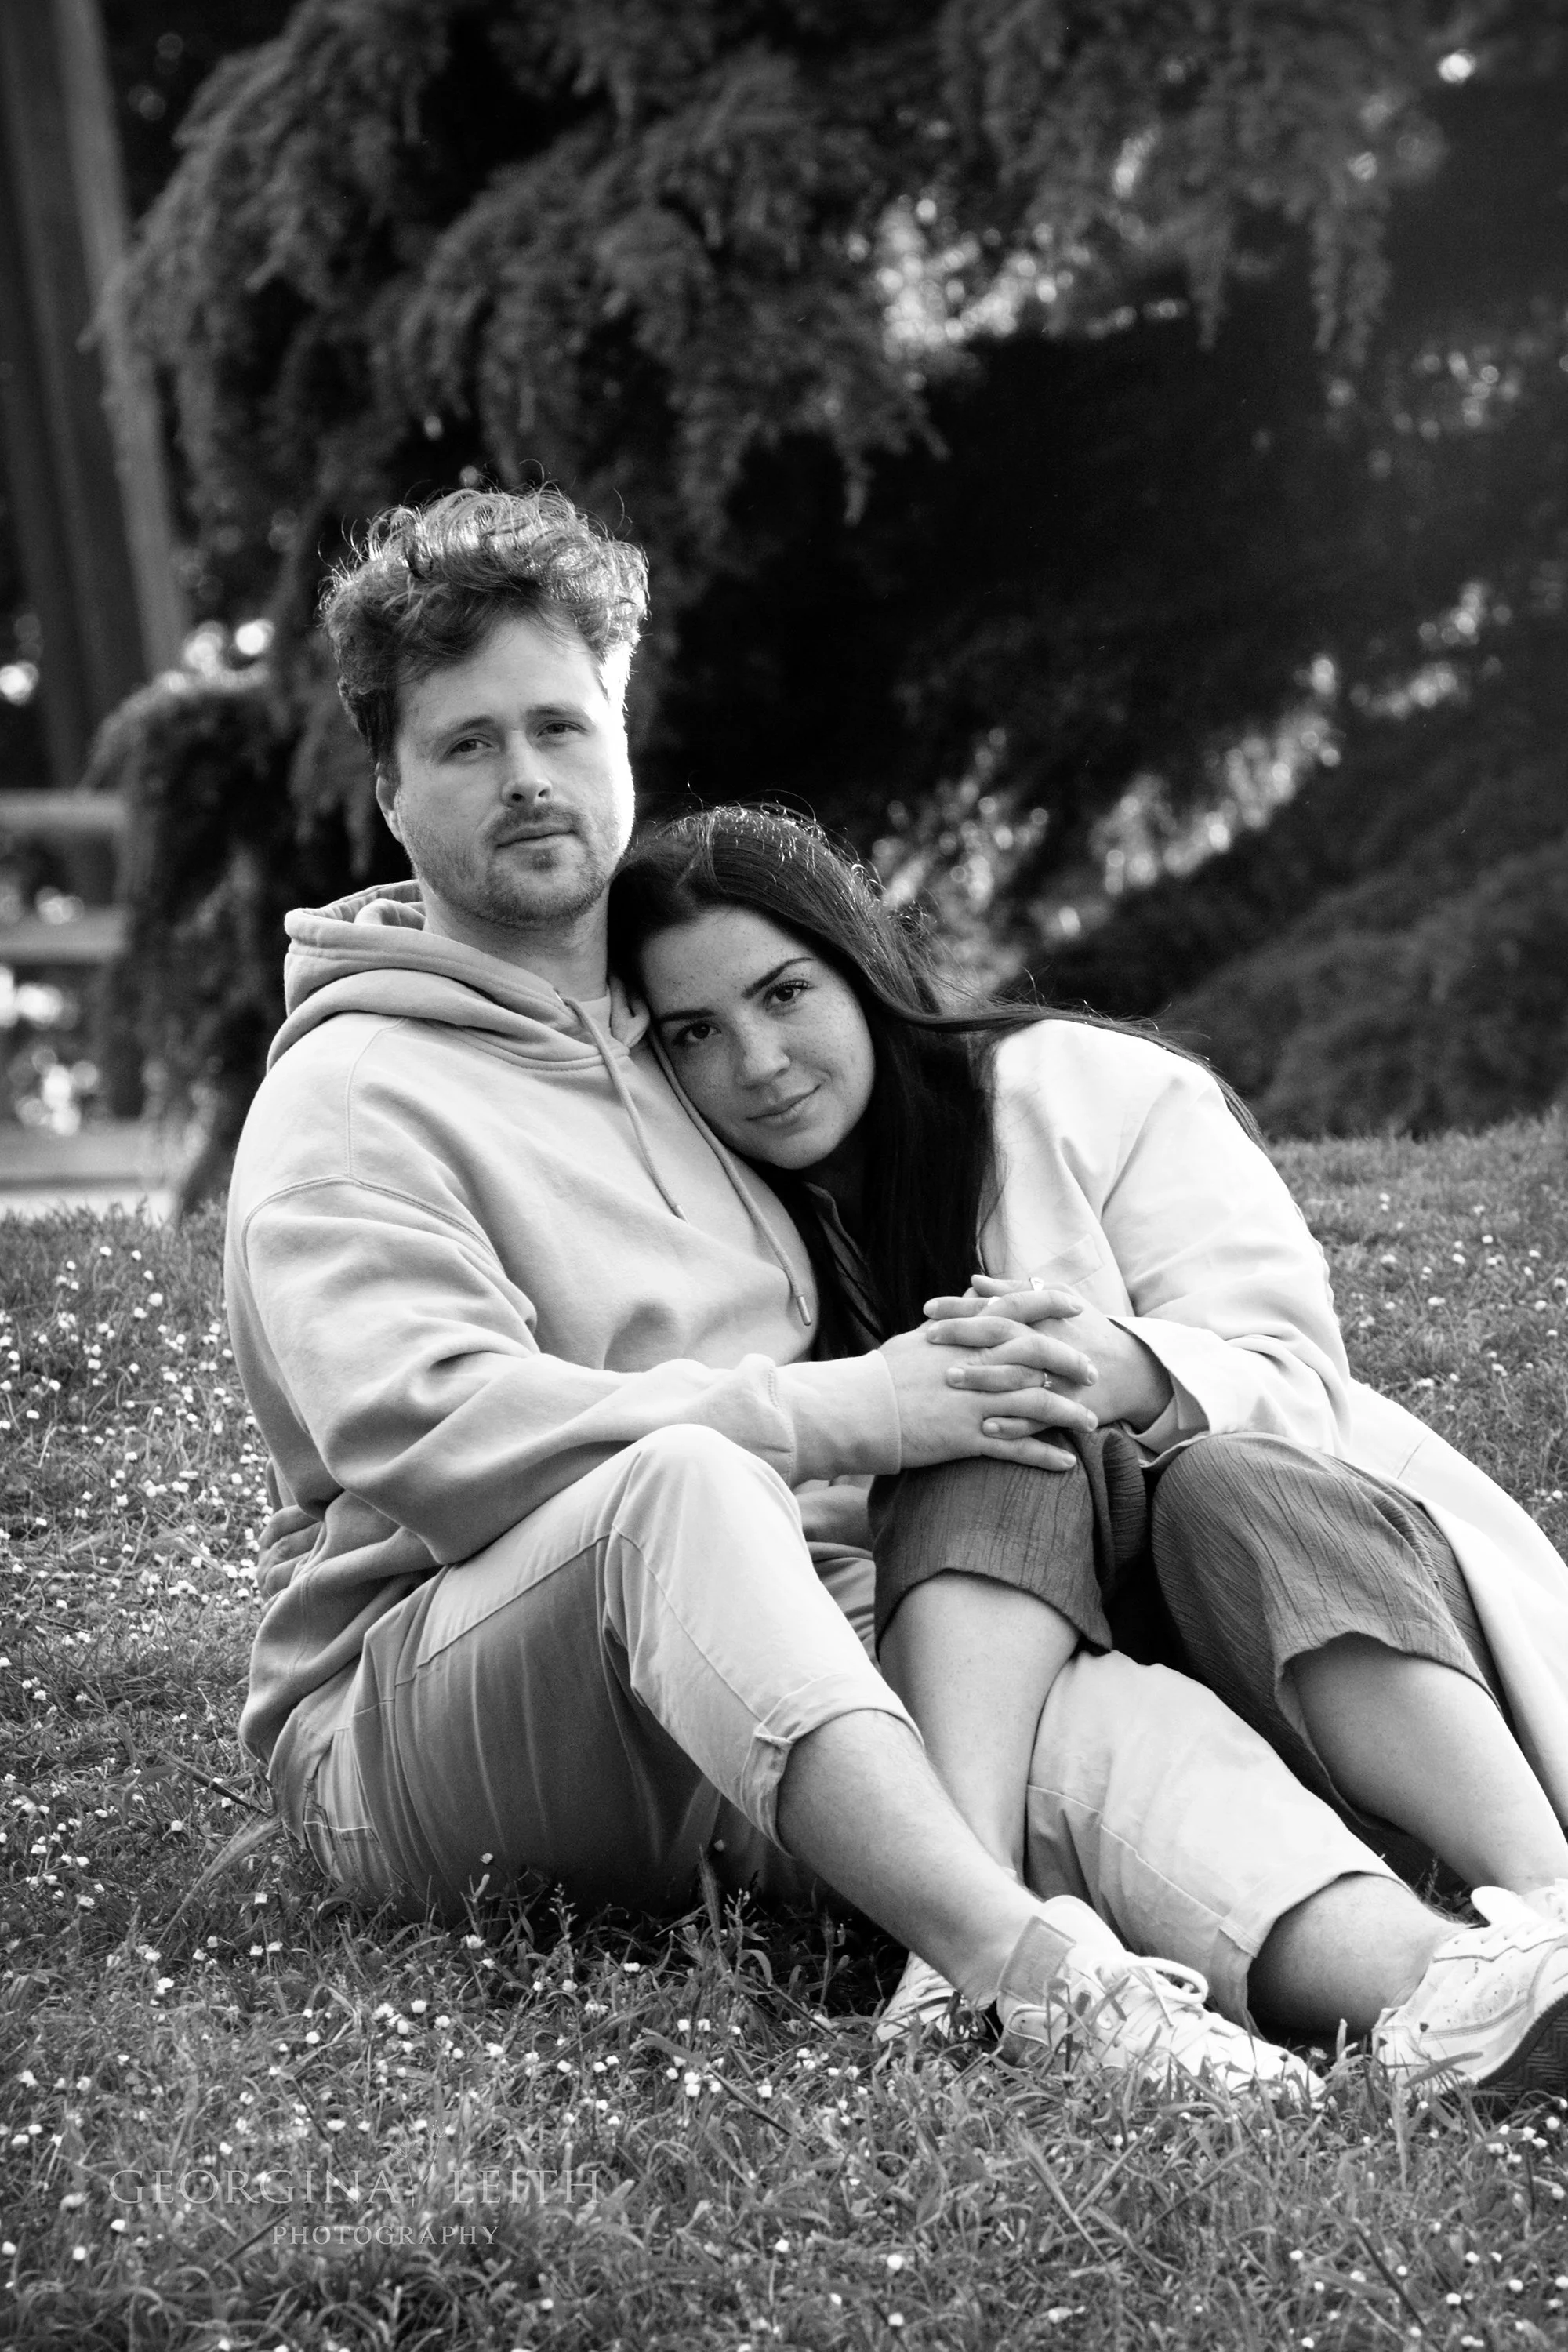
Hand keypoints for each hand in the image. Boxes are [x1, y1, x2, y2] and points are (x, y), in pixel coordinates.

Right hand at [877, 1321, 1096, 1472]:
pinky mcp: (967, 1437)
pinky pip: (1018, 1448)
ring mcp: (974, 1401)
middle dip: (1072, 1361)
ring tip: (1092, 1422)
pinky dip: (1046, 1455)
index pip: (1016, 1309)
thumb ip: (950, 1322)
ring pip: (1038, 1403)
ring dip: (1070, 1413)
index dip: (1049, 1304)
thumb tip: (969, 1299)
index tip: (1075, 1303)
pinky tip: (1067, 1462)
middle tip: (1094, 1372)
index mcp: (964, 1335)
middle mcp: (975, 1364)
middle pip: (1039, 1355)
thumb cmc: (882, 1374)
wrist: (855, 1409)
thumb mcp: (918, 1338)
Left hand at [924, 1274, 1174, 1435]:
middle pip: (1004, 1333)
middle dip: (965, 1335)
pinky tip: (986, 1427)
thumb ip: (1014, 1292)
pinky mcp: (1070, 1407)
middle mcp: (1050, 1341)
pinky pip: (1039, 1417)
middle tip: (929, 1338)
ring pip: (1019, 1375)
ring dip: (984, 1378)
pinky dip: (1014, 1424)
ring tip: (950, 1379)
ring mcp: (1061, 1375)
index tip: (927, 1309)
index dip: (961, 1307)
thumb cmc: (1087, 1330)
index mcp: (1044, 1315)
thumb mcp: (1058, 1302)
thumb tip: (973, 1281)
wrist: (1133, 1370)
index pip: (996, 1305)